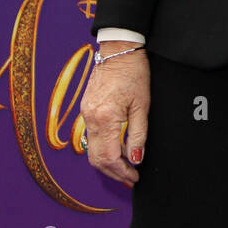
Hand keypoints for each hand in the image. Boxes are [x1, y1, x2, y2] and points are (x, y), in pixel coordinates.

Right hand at [79, 42, 149, 186]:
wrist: (118, 50)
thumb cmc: (134, 73)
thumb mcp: (142, 105)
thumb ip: (138, 134)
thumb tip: (135, 159)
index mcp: (105, 118)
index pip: (109, 158)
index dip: (121, 172)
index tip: (134, 176)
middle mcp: (91, 118)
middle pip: (96, 158)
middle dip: (113, 172)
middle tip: (130, 177)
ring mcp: (86, 113)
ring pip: (92, 148)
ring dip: (108, 160)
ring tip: (127, 164)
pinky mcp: (86, 108)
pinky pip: (92, 135)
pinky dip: (104, 146)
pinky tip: (119, 146)